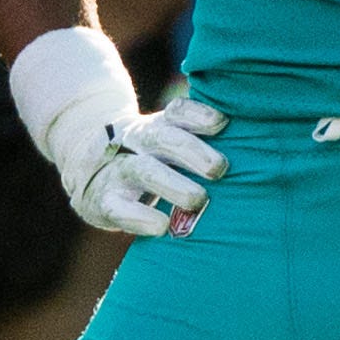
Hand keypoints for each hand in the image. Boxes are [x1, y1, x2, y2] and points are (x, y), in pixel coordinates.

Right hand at [10, 25, 223, 238]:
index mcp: (157, 126)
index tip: (222, 123)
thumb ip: (200, 144)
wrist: (84, 169)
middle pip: (160, 136)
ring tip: (198, 199)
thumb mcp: (166, 143)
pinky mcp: (101, 202)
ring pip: (142, 170)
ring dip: (171, 183)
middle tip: (219, 168)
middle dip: (191, 150)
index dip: (197, 114)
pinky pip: (118, 208)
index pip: (176, 112)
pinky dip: (140, 217)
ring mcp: (116, 170)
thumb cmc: (149, 159)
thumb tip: (254, 147)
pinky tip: (161, 226)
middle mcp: (134, 142)